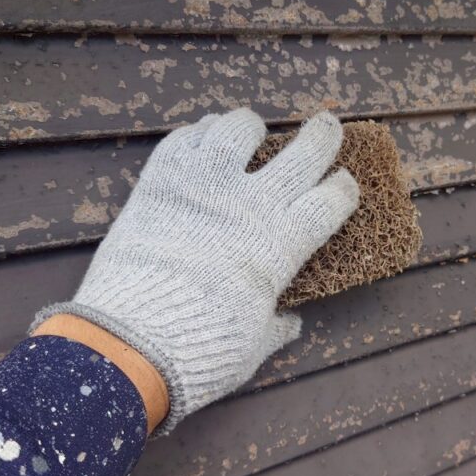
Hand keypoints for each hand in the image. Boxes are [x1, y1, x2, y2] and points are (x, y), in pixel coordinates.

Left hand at [33, 108, 358, 431]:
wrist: (131, 341)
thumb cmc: (201, 350)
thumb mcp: (252, 347)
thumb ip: (274, 328)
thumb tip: (290, 324)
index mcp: (282, 244)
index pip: (330, 201)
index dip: (342, 188)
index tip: (344, 183)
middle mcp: (252, 204)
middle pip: (302, 154)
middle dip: (322, 136)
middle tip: (326, 125)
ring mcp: (204, 185)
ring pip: (237, 129)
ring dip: (249, 126)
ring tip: (250, 128)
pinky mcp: (160, 180)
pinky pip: (184, 139)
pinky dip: (198, 134)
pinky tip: (201, 138)